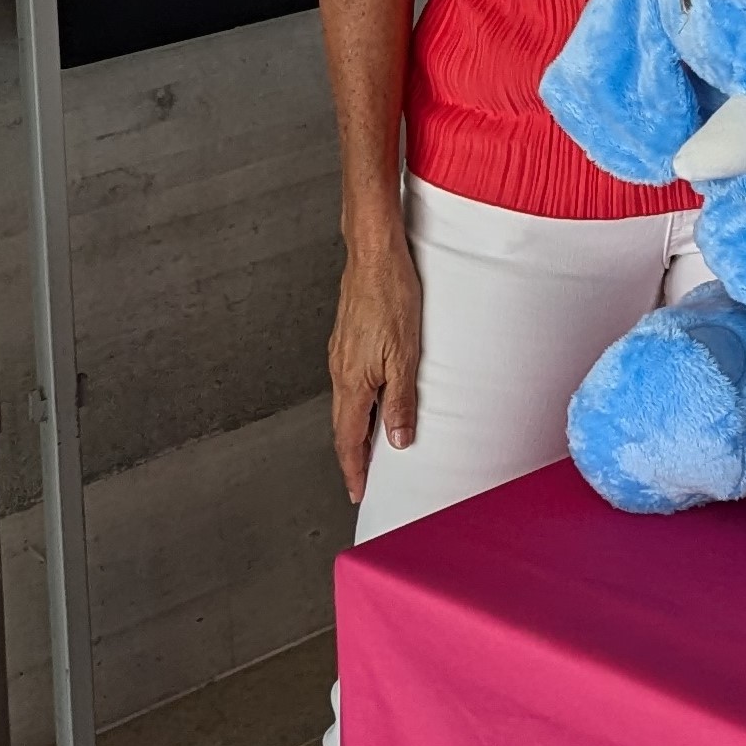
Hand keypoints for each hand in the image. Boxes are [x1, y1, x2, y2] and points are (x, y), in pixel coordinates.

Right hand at [328, 232, 421, 503]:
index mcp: (353, 381)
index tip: (358, 492)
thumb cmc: (390, 296)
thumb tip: (399, 439)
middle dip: (353, 455)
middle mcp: (341, 370)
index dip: (354, 469)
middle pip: (343, 425)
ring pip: (346, 403)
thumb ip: (400, 399)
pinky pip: (349, 382)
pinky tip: (372, 399)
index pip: (348, 439)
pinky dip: (358, 403)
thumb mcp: (404, 354)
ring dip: (355, 429)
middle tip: (363, 478)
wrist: (373, 254)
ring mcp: (341, 353)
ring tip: (371, 446)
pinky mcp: (347, 338)